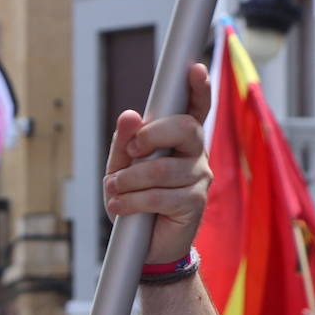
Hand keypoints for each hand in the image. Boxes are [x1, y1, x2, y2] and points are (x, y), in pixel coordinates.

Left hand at [103, 63, 212, 264]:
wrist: (143, 246)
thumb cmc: (134, 200)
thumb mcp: (120, 169)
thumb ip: (124, 143)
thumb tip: (130, 115)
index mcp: (179, 137)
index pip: (194, 107)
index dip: (197, 87)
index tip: (193, 69)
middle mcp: (195, 152)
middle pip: (184, 128)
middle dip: (150, 137)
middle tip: (130, 154)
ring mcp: (199, 176)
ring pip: (163, 168)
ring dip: (130, 181)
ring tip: (115, 192)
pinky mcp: (196, 202)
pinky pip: (162, 196)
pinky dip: (134, 202)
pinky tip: (122, 208)